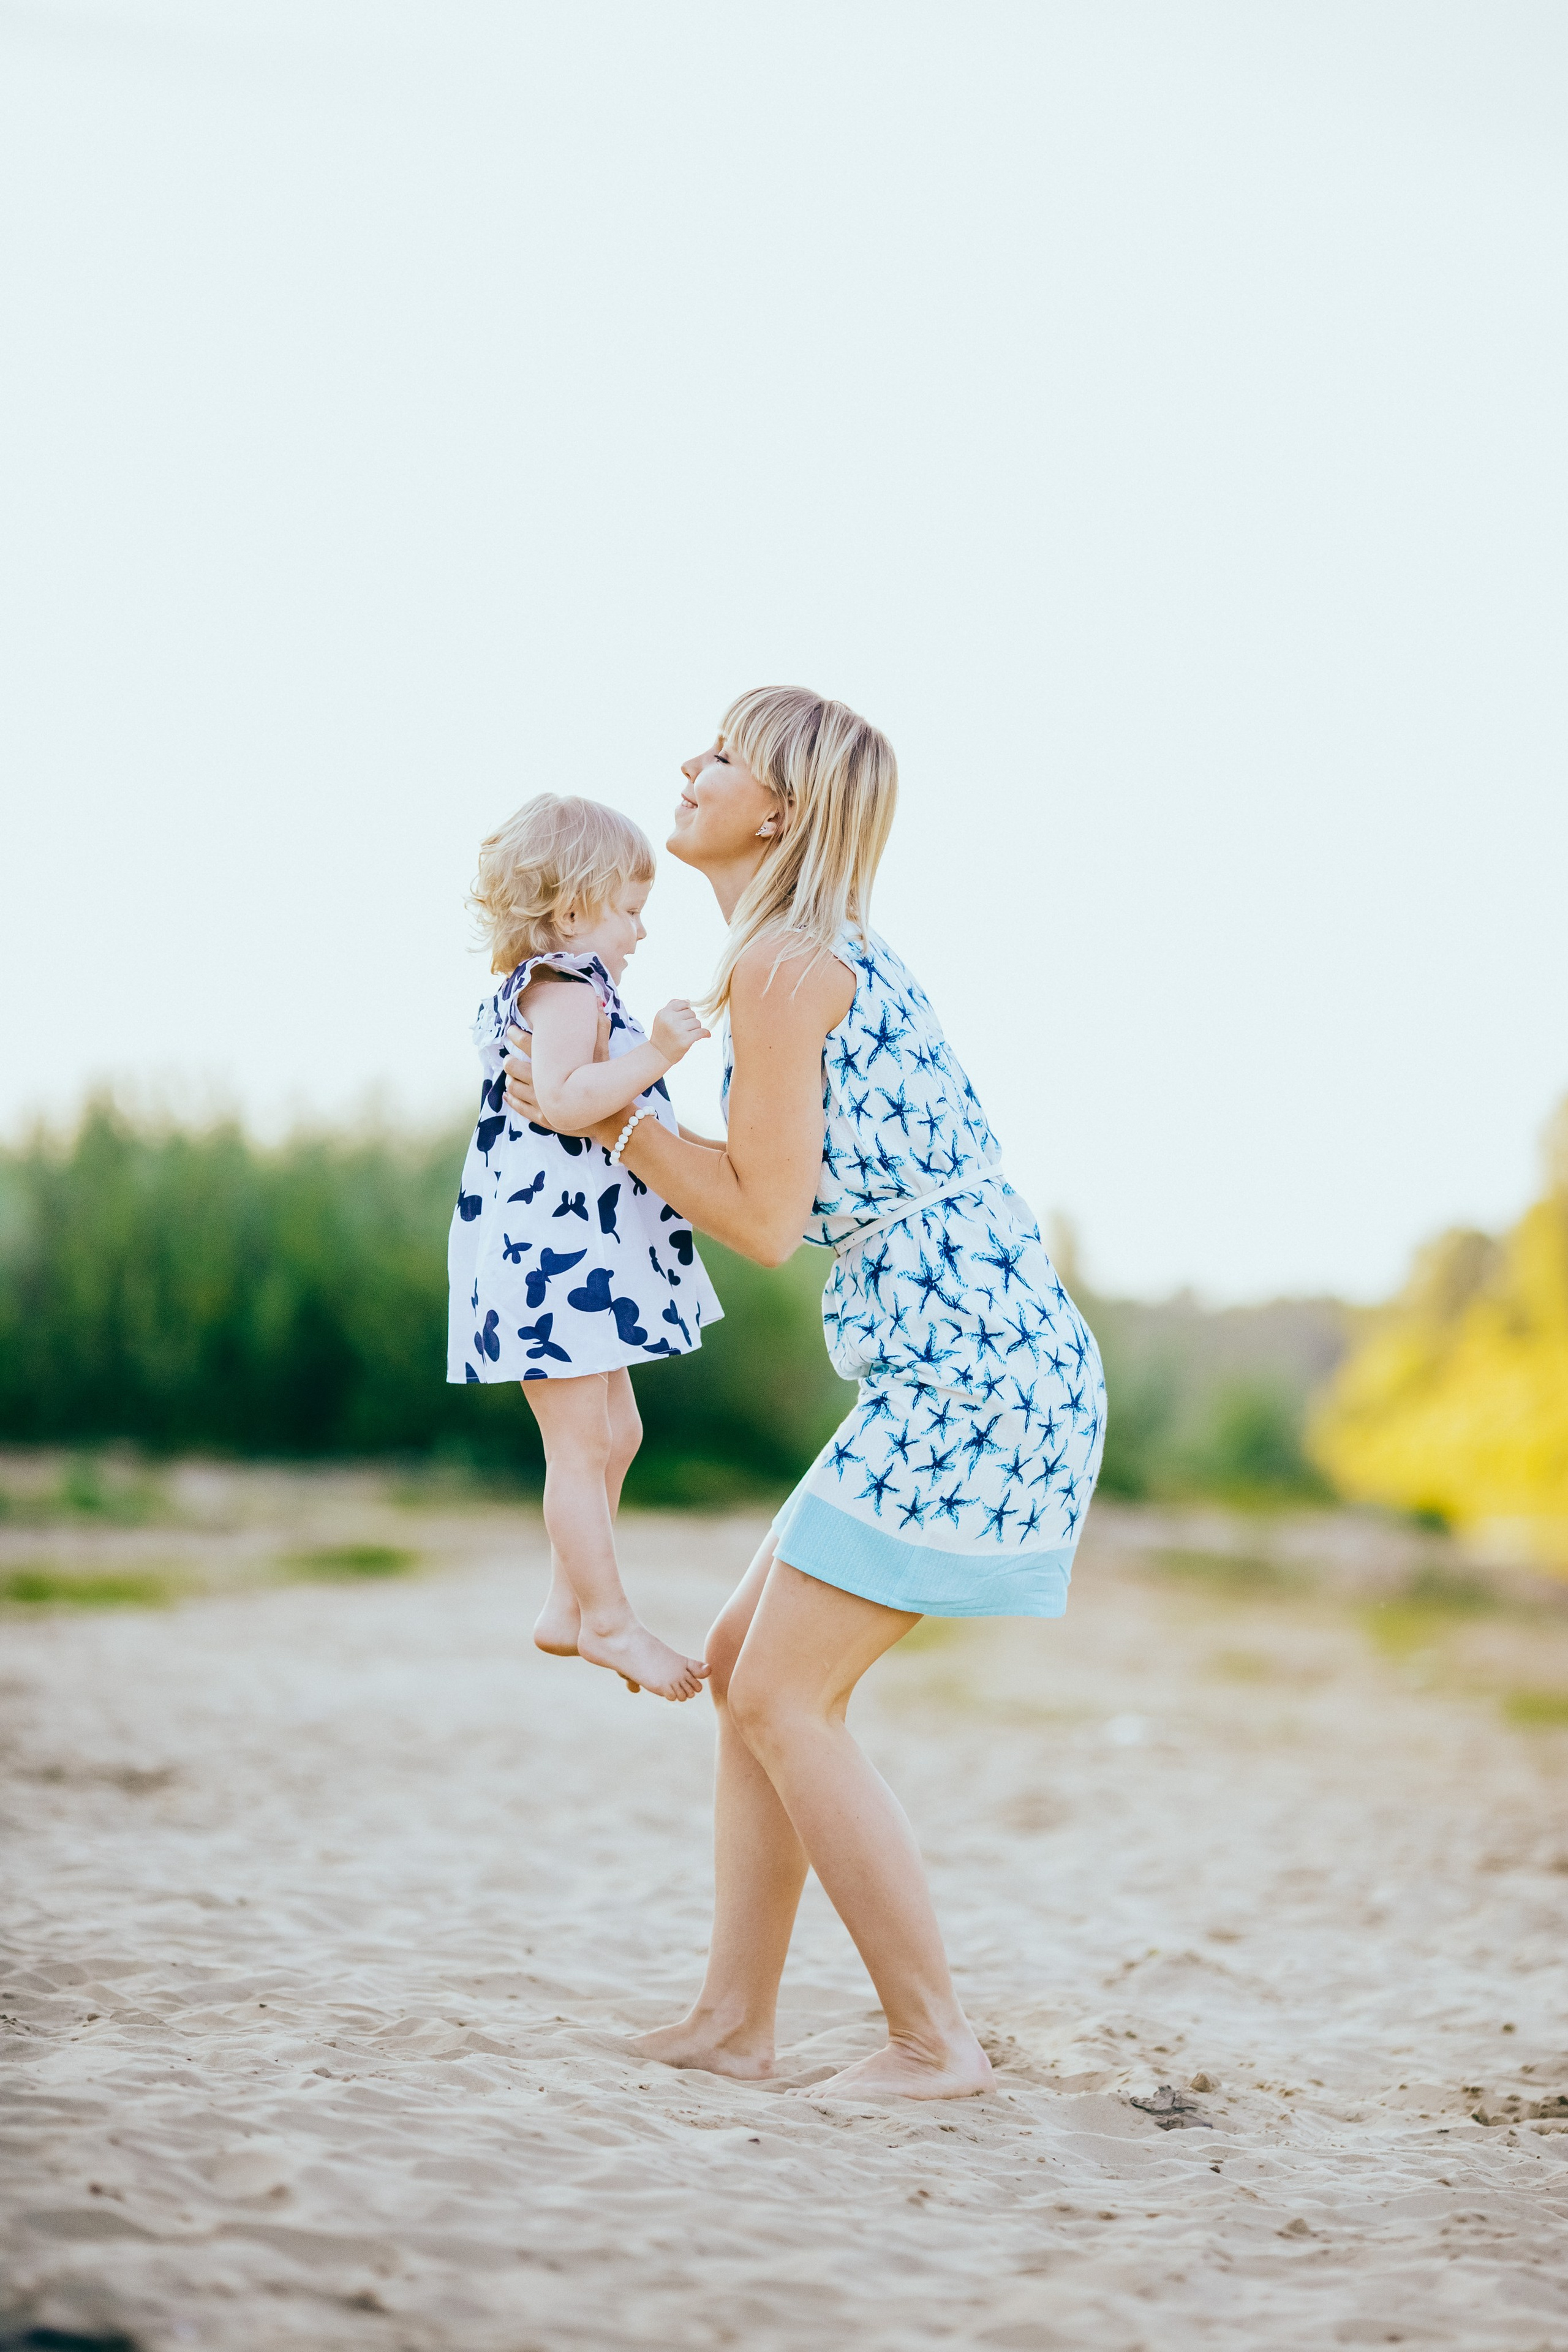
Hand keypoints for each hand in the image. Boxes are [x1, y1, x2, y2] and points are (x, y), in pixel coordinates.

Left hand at [502, 1009, 610, 1126]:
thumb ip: (599, 1027)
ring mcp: (540, 1102)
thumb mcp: (604, 1054)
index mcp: (553, 1064)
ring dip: (509, 1078)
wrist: (610, 1119)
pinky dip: (510, 1098)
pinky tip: (509, 1094)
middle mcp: (541, 1083)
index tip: (511, 1031)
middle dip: (509, 1059)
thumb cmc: (607, 1083)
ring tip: (512, 1073)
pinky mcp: (540, 1118)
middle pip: (513, 1066)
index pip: (525, 1044)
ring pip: (512, 1086)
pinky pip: (517, 1106)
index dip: (515, 1035)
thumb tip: (599, 1003)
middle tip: (509, 1055)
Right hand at [651, 999, 709, 1067]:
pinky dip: (706, 1033)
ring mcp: (678, 1030)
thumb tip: (688, 1001)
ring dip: (695, 1028)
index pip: (683, 1003)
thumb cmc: (662, 1035)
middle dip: (690, 1020)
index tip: (683, 1018)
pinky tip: (706, 1035)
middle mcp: (670, 1020)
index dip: (686, 1010)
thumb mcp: (662, 1018)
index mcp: (664, 1013)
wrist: (658, 1054)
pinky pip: (702, 1032)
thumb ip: (672, 1006)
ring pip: (697, 1022)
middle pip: (691, 1013)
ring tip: (688, 1034)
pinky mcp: (685, 1040)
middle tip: (684, 1029)